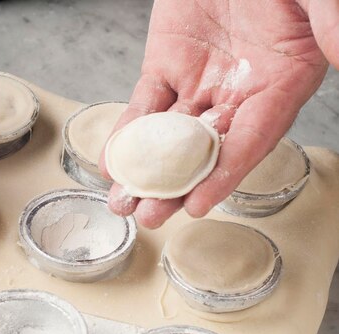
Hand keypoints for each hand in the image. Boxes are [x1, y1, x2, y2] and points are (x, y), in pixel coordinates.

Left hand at [101, 0, 335, 227]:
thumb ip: (328, 22)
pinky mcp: (165, 67)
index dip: (225, 175)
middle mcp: (237, 94)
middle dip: (176, 187)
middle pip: (205, 151)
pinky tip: (112, 159)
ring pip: (169, 136)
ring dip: (145, 170)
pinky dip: (127, 132)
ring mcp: (198, 82)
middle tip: (149, 217)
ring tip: (123, 201)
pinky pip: (144, 105)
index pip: (250, 141)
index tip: (199, 205)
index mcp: (279, 85)